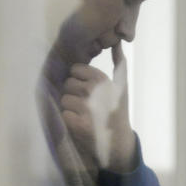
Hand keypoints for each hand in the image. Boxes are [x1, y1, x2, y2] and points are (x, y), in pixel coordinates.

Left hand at [60, 43, 136, 172]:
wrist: (119, 142)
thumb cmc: (119, 111)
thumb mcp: (122, 86)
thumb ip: (119, 63)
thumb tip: (117, 43)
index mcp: (103, 80)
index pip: (76, 69)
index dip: (78, 79)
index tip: (87, 90)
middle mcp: (95, 92)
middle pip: (68, 83)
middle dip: (73, 93)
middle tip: (85, 105)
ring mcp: (87, 108)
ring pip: (63, 98)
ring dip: (70, 107)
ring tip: (83, 114)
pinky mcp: (79, 124)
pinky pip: (63, 113)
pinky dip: (69, 120)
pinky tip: (80, 123)